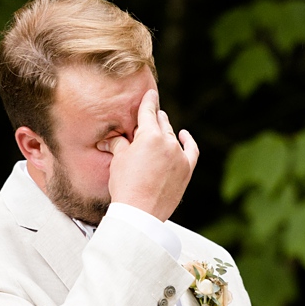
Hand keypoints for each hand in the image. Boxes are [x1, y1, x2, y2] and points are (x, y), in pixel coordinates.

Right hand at [105, 88, 198, 220]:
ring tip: (162, 124)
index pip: (148, 112)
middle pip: (161, 123)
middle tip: (151, 113)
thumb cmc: (126, 185)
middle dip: (155, 117)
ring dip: (167, 130)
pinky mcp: (187, 170)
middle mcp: (168, 142)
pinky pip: (191, 151)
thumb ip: (119, 143)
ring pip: (173, 137)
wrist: (140, 212)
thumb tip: (113, 139)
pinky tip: (184, 135)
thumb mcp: (119, 160)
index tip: (150, 93)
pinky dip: (188, 142)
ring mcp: (180, 156)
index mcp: (150, 136)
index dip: (148, 101)